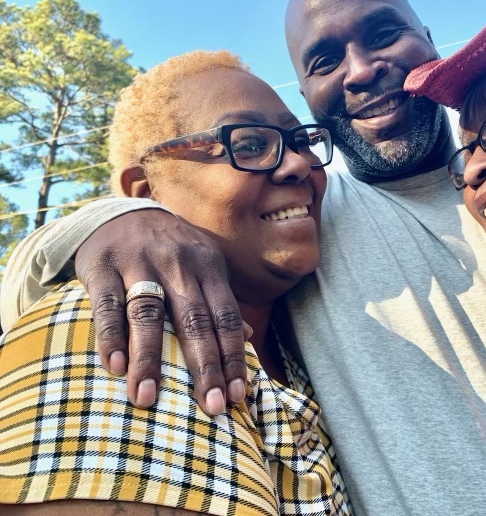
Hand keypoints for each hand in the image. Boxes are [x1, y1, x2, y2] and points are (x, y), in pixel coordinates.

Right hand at [75, 209, 246, 415]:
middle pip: (195, 320)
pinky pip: (108, 305)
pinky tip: (115, 368)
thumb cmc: (170, 251)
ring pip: (149, 315)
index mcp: (208, 267)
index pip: (225, 317)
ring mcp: (140, 263)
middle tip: (211, 407)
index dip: (233, 356)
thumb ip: (220, 301)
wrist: (119, 213)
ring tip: (148, 399)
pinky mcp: (102, 267)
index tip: (237, 395)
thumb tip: (248, 337)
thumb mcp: (202, 266)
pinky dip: (111, 337)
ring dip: (149, 359)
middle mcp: (178, 264)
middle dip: (205, 366)